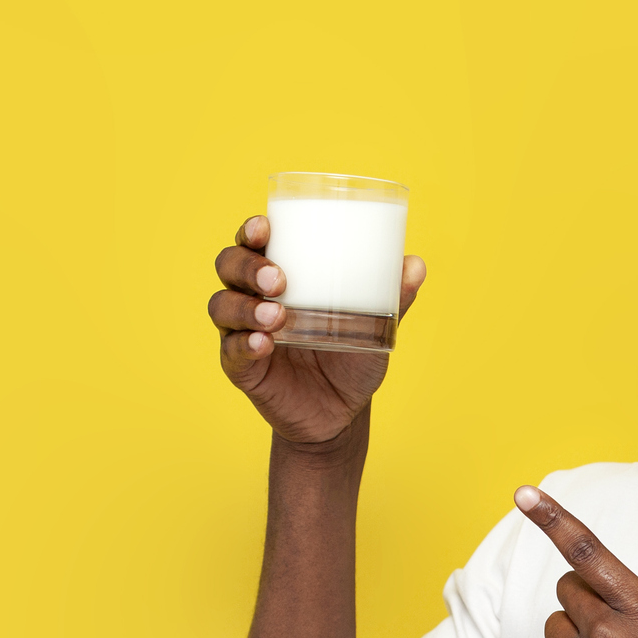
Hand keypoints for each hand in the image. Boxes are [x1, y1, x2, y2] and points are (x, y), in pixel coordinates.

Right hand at [209, 216, 426, 454]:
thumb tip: (416, 265)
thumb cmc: (352, 356)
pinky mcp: (240, 368)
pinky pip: (231, 352)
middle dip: (248, 266)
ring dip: (245, 307)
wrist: (343, 411)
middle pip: (229, 266)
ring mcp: (242, 332)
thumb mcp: (376, 327)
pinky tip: (263, 344)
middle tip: (279, 279)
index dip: (252, 229)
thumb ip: (393, 298)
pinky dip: (245, 345)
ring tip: (276, 316)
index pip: (253, 242)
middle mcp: (252, 298)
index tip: (266, 226)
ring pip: (222, 306)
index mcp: (279, 276)